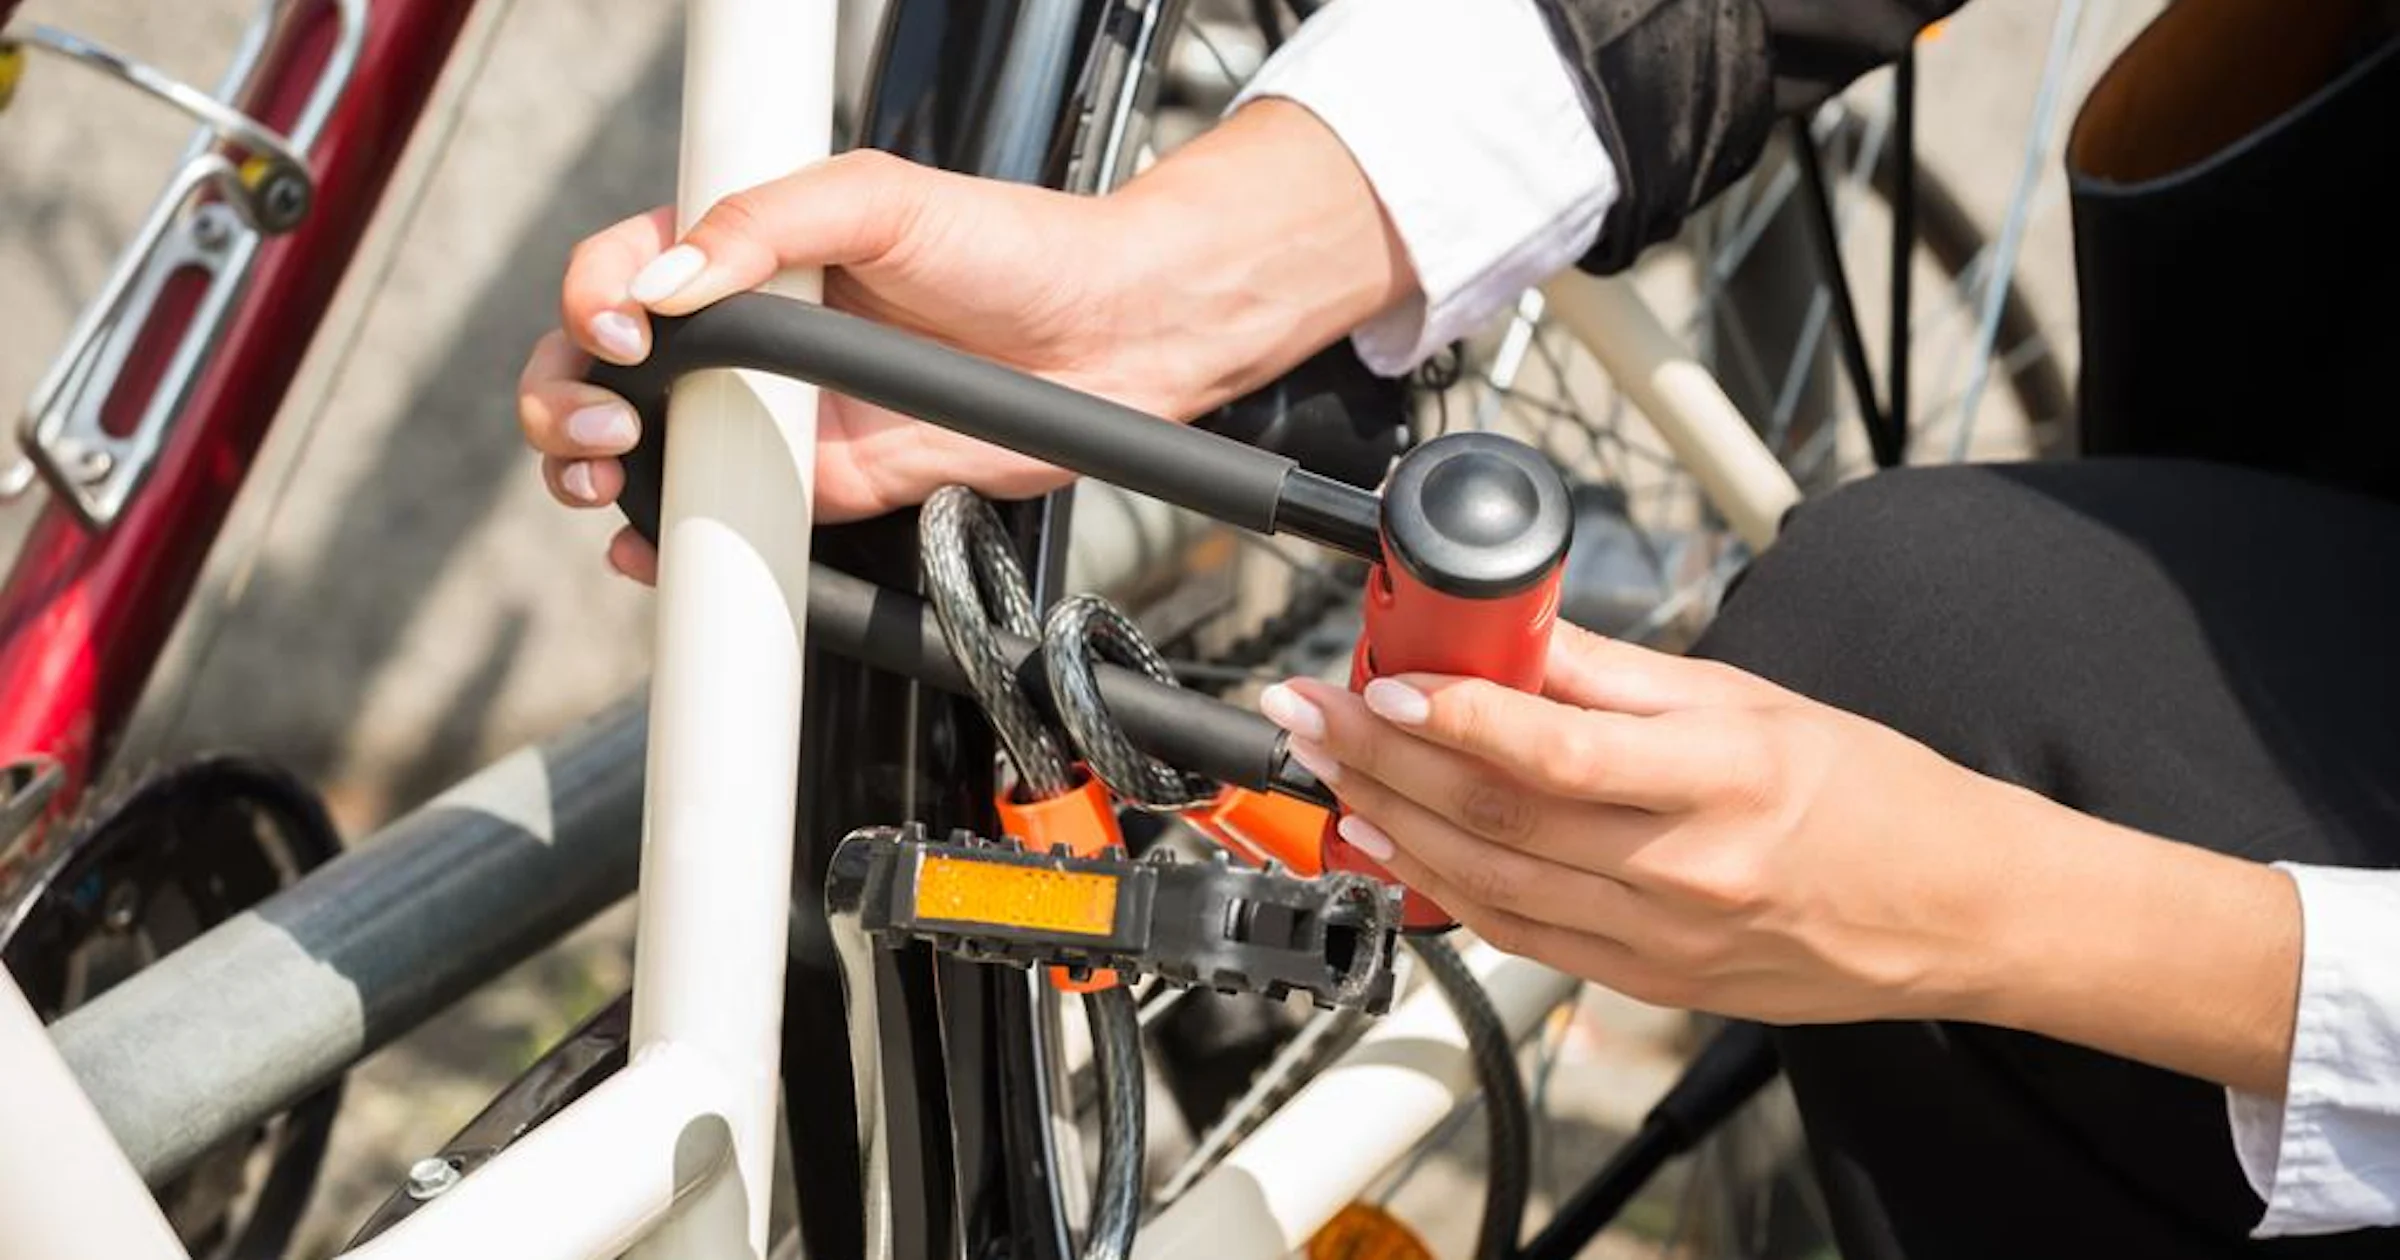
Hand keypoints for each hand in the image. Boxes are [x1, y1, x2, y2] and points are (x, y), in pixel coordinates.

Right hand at [518, 101, 1415, 581]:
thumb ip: (765, 224)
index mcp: (747, 247)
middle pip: (603, 365)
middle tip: (603, 423)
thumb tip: (666, 282)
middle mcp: (750, 331)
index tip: (625, 329)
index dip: (596, 300)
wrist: (1113, 337)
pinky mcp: (820, 484)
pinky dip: (667, 539)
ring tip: (608, 475)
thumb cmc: (1010, 246)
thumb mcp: (881, 198)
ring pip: (644, 447)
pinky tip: (647, 544)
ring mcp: (777, 411)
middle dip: (568, 396)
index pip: (621, 268)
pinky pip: (724, 515)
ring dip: (593, 468)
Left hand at [1258, 623, 2301, 1093]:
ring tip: (1328, 778)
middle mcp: (1688, 868)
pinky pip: (1524, 939)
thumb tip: (1515, 628)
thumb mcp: (1753, 701)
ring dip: (1393, 829)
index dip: (1454, 716)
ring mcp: (1666, 940)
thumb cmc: (1875, 794)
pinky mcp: (1655, 983)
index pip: (1556, 751)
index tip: (1380, 679)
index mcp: (1721, 776)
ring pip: (1492, 886)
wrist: (1960, 907)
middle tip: (1311, 716)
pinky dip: (1446, 893)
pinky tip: (1393, 850)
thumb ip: (1620, 673)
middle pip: (1498, 818)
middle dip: (1384, 762)